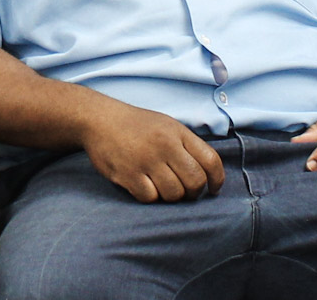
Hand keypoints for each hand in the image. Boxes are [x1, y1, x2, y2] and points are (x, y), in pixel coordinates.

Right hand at [79, 101, 223, 202]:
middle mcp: (165, 145)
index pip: (211, 161)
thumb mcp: (167, 125)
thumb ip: (187, 145)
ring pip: (174, 194)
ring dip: (171, 196)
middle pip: (195, 182)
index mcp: (178, 132)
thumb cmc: (136, 125)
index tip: (213, 189)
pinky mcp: (128, 174)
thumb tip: (207, 174)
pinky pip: (150, 197)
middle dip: (193, 193)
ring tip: (162, 187)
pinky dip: (150, 196)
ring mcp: (146, 160)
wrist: (99, 119)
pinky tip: (144, 185)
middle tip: (184, 191)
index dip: (217, 180)